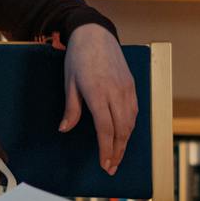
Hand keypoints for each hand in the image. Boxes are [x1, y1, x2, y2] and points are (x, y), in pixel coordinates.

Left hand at [59, 24, 137, 174]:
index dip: (106, 149)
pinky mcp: (132, 85)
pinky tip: (124, 135)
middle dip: (118, 151)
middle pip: (122, 130)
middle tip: (112, 167)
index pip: (106, 129)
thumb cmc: (78, 57)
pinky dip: (130, 126)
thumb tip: (65, 128)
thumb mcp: (69, 83)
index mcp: (98, 92)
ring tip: (117, 155)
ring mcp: (126, 88)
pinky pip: (134, 111)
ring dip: (125, 141)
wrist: (95, 34)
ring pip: (131, 122)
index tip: (105, 164)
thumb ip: (71, 108)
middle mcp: (116, 92)